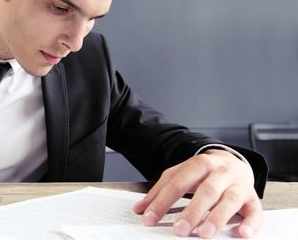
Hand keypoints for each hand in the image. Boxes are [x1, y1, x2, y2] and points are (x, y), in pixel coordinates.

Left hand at [133, 149, 262, 237]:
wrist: (234, 162)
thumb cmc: (203, 173)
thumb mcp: (181, 174)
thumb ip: (161, 190)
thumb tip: (139, 209)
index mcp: (199, 164)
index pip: (178, 182)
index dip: (162, 201)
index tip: (149, 218)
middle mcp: (221, 173)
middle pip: (206, 191)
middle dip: (192, 211)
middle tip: (179, 229)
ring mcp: (239, 185)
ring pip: (230, 200)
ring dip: (218, 217)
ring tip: (204, 233)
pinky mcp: (253, 199)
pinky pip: (256, 211)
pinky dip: (251, 223)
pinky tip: (242, 233)